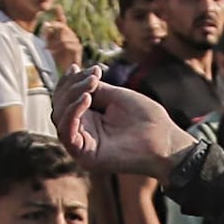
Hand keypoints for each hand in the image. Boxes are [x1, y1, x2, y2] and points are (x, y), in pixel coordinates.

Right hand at [51, 78, 191, 177]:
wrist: (165, 141)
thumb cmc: (147, 120)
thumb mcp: (117, 97)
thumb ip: (94, 89)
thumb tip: (75, 76)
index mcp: (89, 119)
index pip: (65, 100)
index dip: (67, 82)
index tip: (77, 67)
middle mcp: (82, 132)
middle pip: (59, 107)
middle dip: (71, 86)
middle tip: (93, 76)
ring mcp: (82, 146)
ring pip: (60, 117)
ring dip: (72, 96)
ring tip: (92, 83)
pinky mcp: (84, 156)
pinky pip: (67, 133)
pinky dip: (72, 113)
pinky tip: (86, 98)